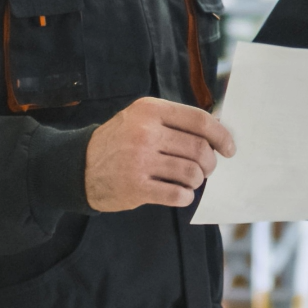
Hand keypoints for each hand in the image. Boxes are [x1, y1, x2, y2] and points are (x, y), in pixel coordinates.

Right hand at [85, 97, 235, 211]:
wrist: (78, 166)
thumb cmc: (119, 141)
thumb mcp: (140, 118)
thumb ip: (173, 121)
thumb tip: (216, 131)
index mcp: (150, 110)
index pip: (199, 120)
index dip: (221, 135)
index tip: (229, 148)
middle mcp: (146, 133)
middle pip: (199, 149)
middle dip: (210, 162)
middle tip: (207, 168)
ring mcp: (140, 160)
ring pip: (192, 172)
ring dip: (198, 180)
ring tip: (191, 180)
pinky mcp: (136, 187)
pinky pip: (177, 194)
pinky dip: (186, 196)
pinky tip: (181, 193)